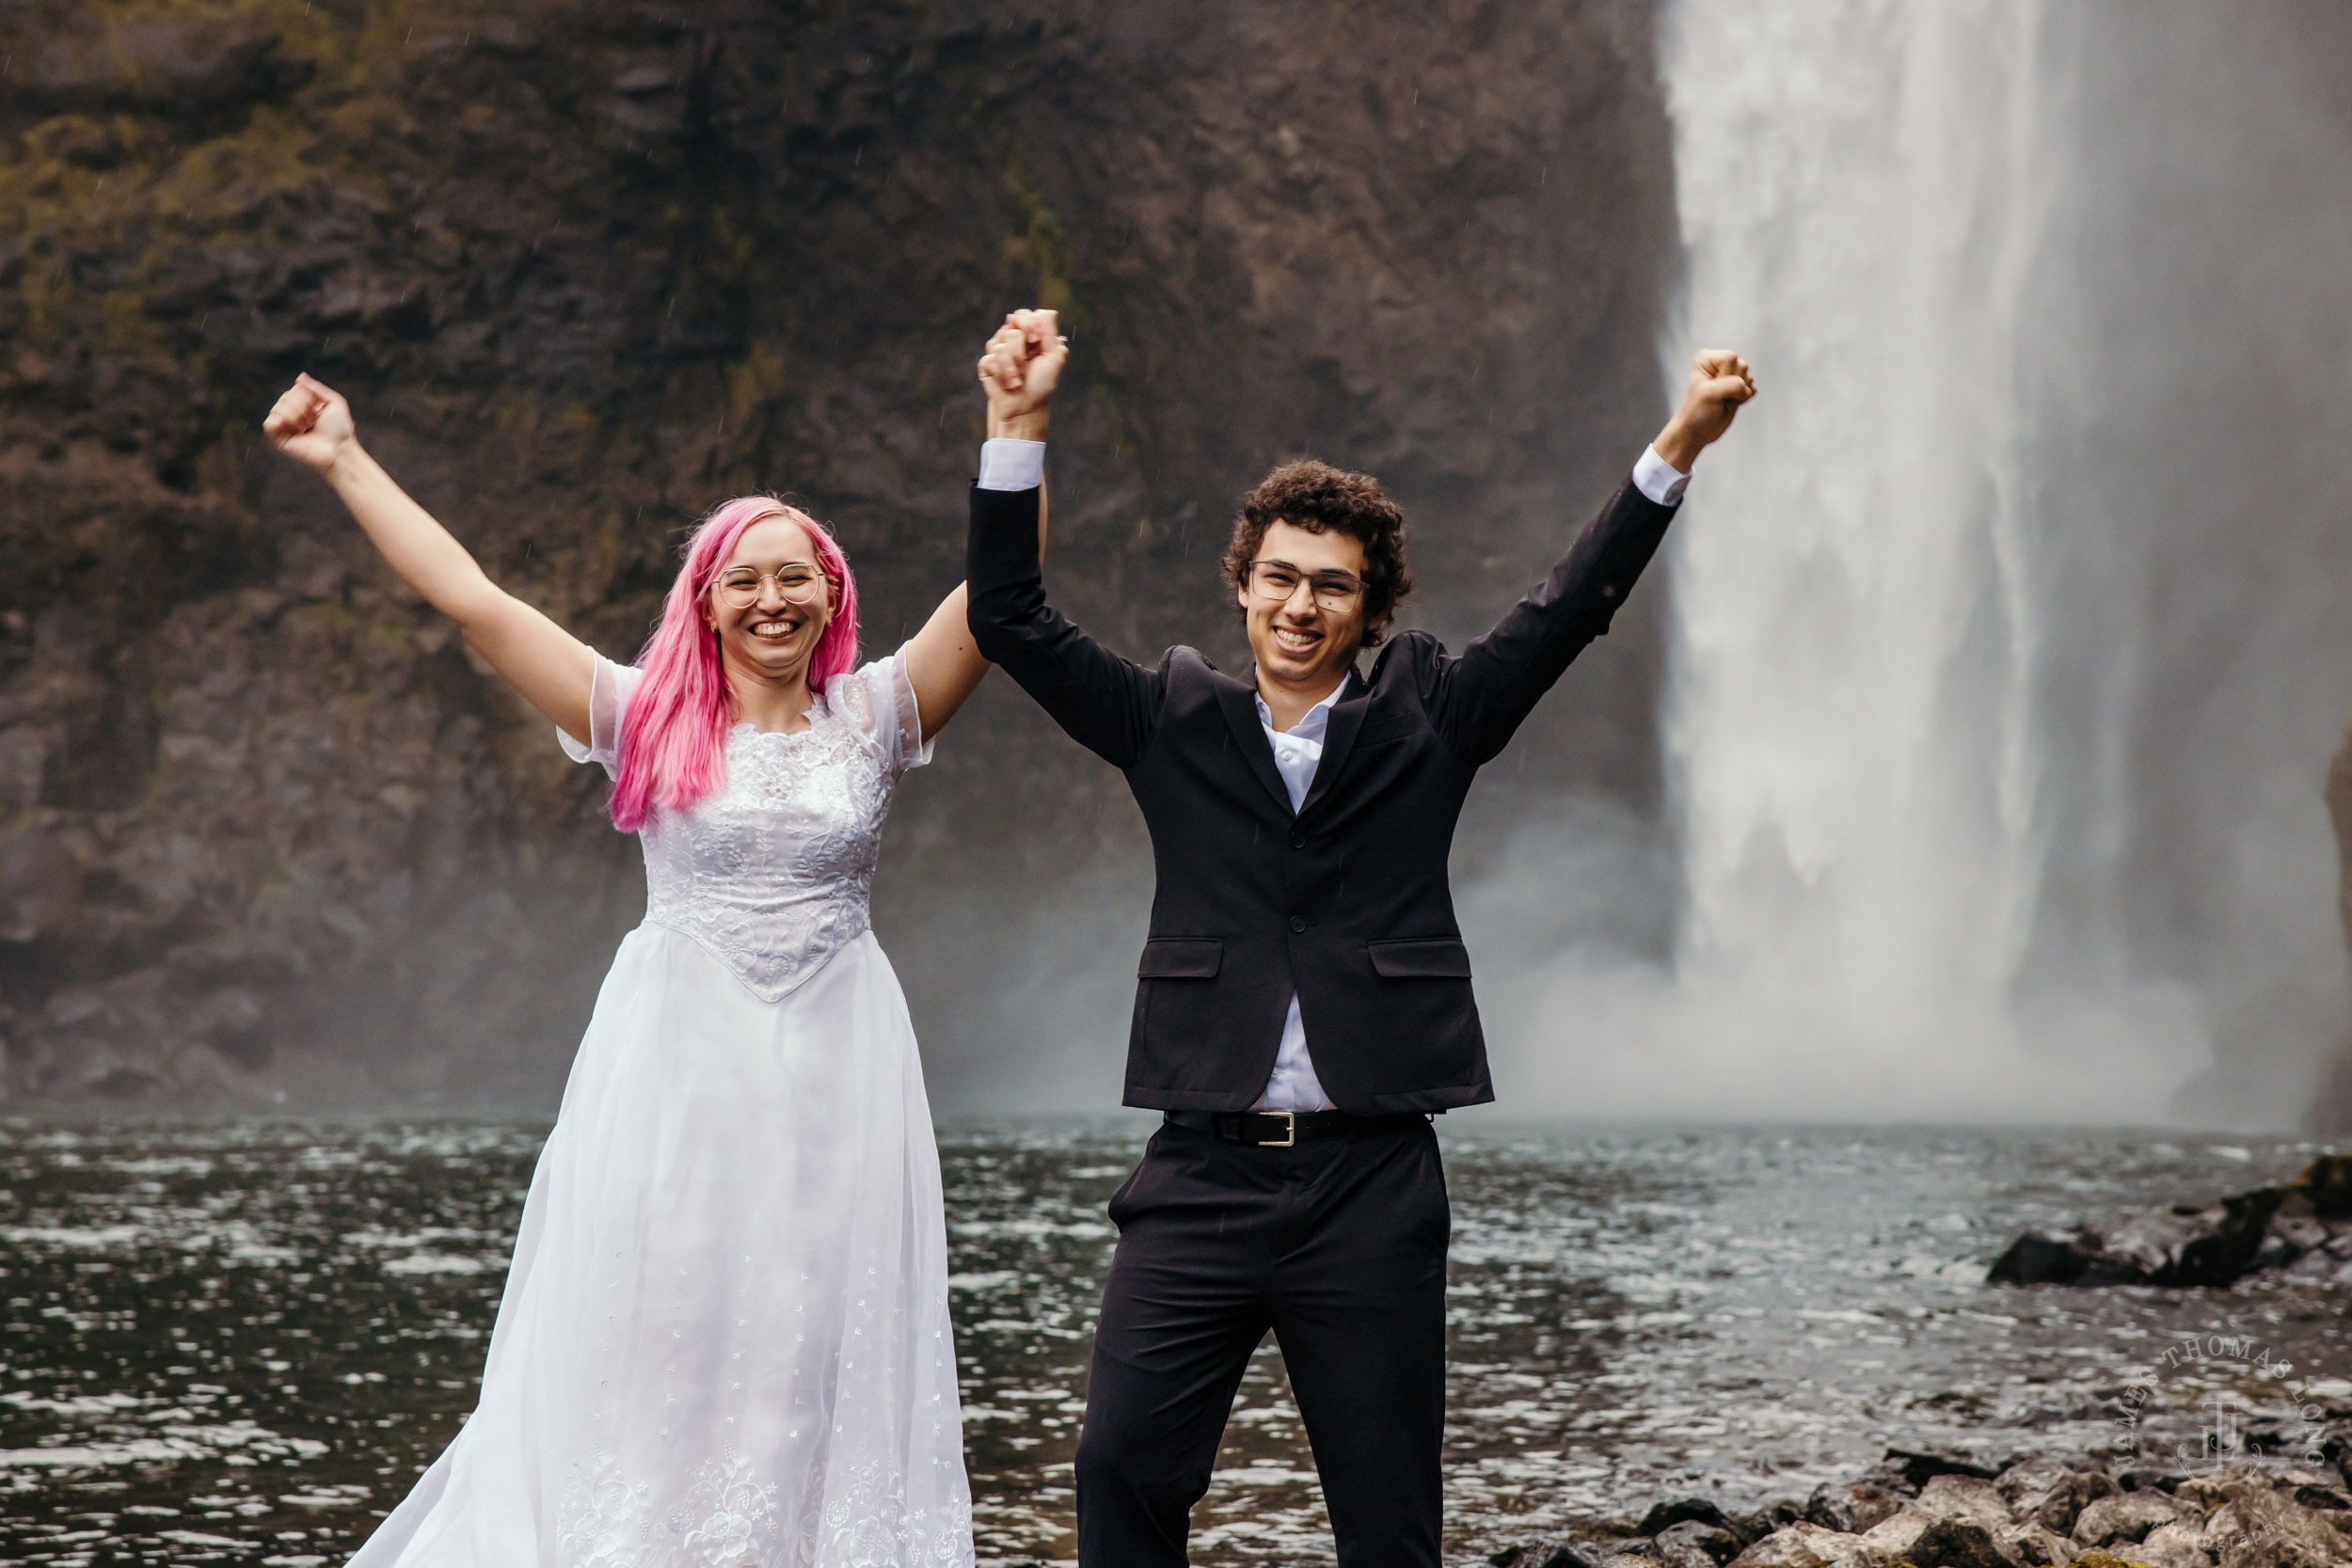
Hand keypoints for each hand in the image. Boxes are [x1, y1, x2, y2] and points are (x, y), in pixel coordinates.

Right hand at [264, 372, 357, 474]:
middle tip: (312, 420)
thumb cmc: (340, 429)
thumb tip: (300, 377)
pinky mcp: (280, 441)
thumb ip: (317, 388)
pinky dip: (280, 421)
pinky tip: (295, 428)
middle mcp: (294, 417)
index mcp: (305, 408)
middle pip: (285, 398)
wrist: (339, 450)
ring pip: (276, 408)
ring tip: (305, 426)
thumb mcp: (335, 403)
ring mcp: (286, 428)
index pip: (295, 391)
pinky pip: (268, 423)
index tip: (319, 410)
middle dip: (301, 406)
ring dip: (294, 414)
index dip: (307, 397)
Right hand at [979, 308, 1066, 440]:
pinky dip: (1002, 374)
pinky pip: (990, 359)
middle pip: (1012, 325)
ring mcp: (999, 351)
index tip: (1036, 340)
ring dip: (1013, 367)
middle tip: (1028, 361)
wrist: (1025, 409)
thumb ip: (1050, 335)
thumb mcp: (1052, 358)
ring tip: (1018, 381)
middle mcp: (1014, 341)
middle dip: (1022, 347)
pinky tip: (1007, 385)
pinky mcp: (987, 364)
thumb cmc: (1041, 386)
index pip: (1024, 315)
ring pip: (1001, 344)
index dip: (1029, 323)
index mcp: (1031, 337)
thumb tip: (1050, 311)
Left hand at [1652, 350, 1755, 471]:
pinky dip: (1744, 399)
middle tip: (1718, 397)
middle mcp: (1720, 363)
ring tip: (1722, 401)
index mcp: (1707, 358)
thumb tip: (1748, 387)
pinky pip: (1753, 388)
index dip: (1726, 376)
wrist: (1698, 431)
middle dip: (1733, 386)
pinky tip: (1731, 403)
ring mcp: (1731, 374)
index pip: (1731, 358)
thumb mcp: (1710, 394)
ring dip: (1738, 394)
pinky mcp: (1741, 386)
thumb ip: (1731, 384)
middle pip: (1742, 366)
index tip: (1713, 389)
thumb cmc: (1697, 412)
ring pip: (1749, 377)